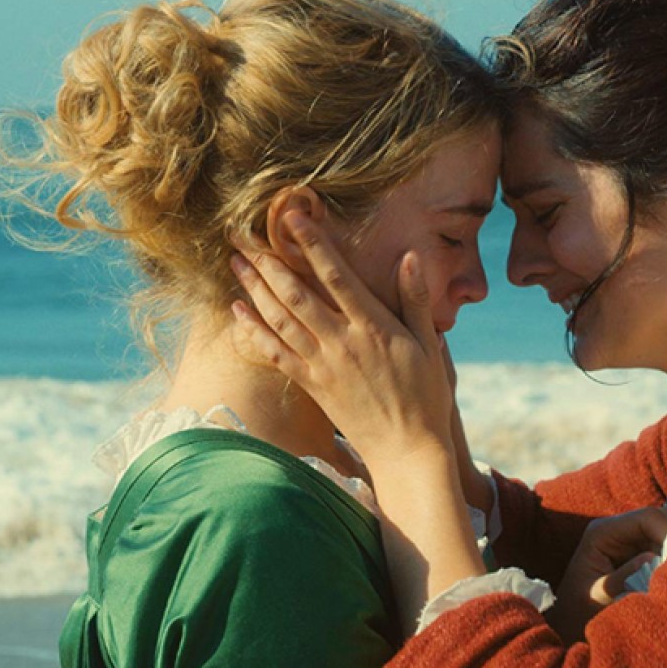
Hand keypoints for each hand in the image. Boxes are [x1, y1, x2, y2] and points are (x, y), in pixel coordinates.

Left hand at [229, 211, 452, 468]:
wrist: (407, 449)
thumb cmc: (425, 395)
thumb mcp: (429, 344)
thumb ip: (416, 300)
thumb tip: (409, 258)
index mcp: (374, 327)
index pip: (337, 276)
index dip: (314, 244)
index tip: (293, 218)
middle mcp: (343, 342)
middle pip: (297, 294)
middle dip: (268, 261)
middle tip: (244, 234)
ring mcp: (323, 365)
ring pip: (280, 320)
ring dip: (255, 288)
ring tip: (236, 262)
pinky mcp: (312, 385)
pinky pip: (276, 354)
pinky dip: (254, 331)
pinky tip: (237, 310)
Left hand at [547, 507, 666, 642]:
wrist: (569, 622)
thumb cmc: (580, 609)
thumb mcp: (600, 595)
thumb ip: (624, 576)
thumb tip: (651, 557)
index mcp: (603, 532)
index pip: (646, 518)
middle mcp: (618, 530)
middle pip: (660, 521)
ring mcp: (629, 541)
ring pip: (666, 534)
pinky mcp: (638, 554)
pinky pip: (664, 549)